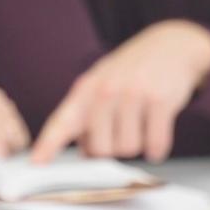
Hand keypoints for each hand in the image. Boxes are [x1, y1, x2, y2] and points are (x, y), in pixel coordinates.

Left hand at [31, 20, 209, 164]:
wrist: (172, 45)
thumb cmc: (132, 72)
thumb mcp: (102, 85)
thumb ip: (88, 118)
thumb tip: (85, 154)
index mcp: (85, 89)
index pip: (62, 122)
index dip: (48, 144)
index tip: (36, 163)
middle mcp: (105, 91)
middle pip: (100, 150)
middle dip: (112, 149)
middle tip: (122, 129)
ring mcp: (132, 95)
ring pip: (128, 149)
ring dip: (137, 145)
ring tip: (141, 121)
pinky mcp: (160, 101)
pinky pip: (154, 145)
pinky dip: (157, 148)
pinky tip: (156, 132)